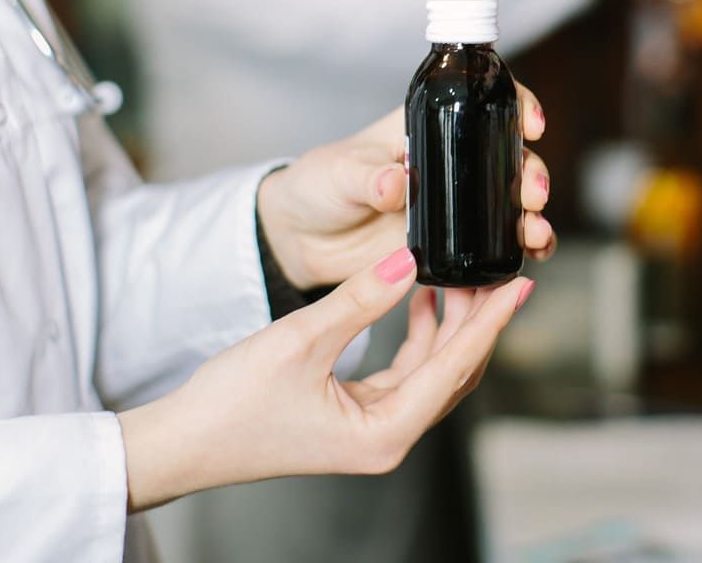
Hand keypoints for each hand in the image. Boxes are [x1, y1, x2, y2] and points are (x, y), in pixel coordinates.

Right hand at [119, 246, 533, 509]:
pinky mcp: (357, 416)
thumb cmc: (232, 404)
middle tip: (497, 269)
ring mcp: (374, 429)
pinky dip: (419, 334)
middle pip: (454, 372)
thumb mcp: (301, 339)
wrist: (182, 442)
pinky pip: (406, 371)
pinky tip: (420, 296)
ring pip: (433, 370)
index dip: (490, 323)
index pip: (456, 368)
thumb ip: (361, 299)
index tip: (519, 285)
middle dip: (477, 319)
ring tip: (460, 273)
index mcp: (385, 433)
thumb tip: (410, 259)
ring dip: (449, 323)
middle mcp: (388, 437)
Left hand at [256, 83, 556, 290]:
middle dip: (532, 171)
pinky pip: (493, 245)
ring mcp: (454, 204)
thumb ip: (367, 177)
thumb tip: (393, 183)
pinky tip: (529, 256)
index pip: (482, 104)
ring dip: (532, 215)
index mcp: (427, 127)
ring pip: (509, 202)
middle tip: (533, 192)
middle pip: (508, 157)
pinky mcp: (450, 244)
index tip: (530, 124)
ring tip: (534, 231)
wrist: (300, 239)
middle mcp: (450, 163)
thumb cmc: (317, 186)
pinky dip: (517, 250)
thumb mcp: (339, 173)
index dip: (517, 107)